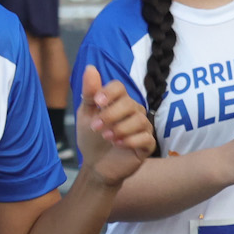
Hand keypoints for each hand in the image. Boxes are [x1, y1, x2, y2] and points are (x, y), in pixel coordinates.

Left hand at [73, 67, 152, 181]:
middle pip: (129, 103)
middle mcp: (133, 111)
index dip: (109, 92)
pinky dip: (131, 140)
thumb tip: (90, 68)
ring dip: (121, 128)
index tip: (98, 102)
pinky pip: (147, 137)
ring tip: (107, 137)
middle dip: (111, 115)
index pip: (119, 87)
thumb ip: (89, 93)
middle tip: (96, 127)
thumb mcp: (85, 115)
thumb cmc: (91, 138)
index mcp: (117, 101)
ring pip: (139, 120)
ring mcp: (142, 127)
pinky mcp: (147, 144)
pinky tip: (119, 145)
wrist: (96, 165)